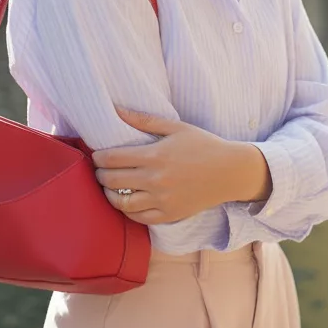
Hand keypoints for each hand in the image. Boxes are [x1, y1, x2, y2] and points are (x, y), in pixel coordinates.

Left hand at [91, 106, 267, 224]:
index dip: (99, 157)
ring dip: (109, 195)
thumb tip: (116, 109)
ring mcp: (162, 200)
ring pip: (122, 203)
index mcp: (155, 156)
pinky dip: (127, 211)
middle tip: (100, 170)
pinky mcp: (170, 214)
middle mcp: (156, 180)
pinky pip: (140, 218)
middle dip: (101, 175)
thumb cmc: (204, 145)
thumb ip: (144, 119)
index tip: (96, 155)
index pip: (113, 158)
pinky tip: (126, 203)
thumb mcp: (176, 127)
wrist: (230, 172)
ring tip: (109, 188)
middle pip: (113, 181)